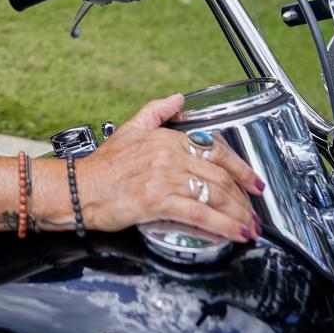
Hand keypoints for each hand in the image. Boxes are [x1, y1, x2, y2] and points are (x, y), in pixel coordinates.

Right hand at [74, 94, 263, 241]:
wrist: (79, 189)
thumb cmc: (102, 166)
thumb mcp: (130, 128)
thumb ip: (156, 111)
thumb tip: (177, 98)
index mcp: (167, 138)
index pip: (216, 150)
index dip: (242, 168)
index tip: (254, 182)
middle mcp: (169, 156)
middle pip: (221, 176)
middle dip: (244, 198)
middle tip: (255, 213)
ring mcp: (165, 178)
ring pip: (215, 195)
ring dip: (238, 214)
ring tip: (249, 227)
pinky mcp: (158, 201)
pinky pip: (199, 214)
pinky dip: (223, 226)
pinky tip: (235, 234)